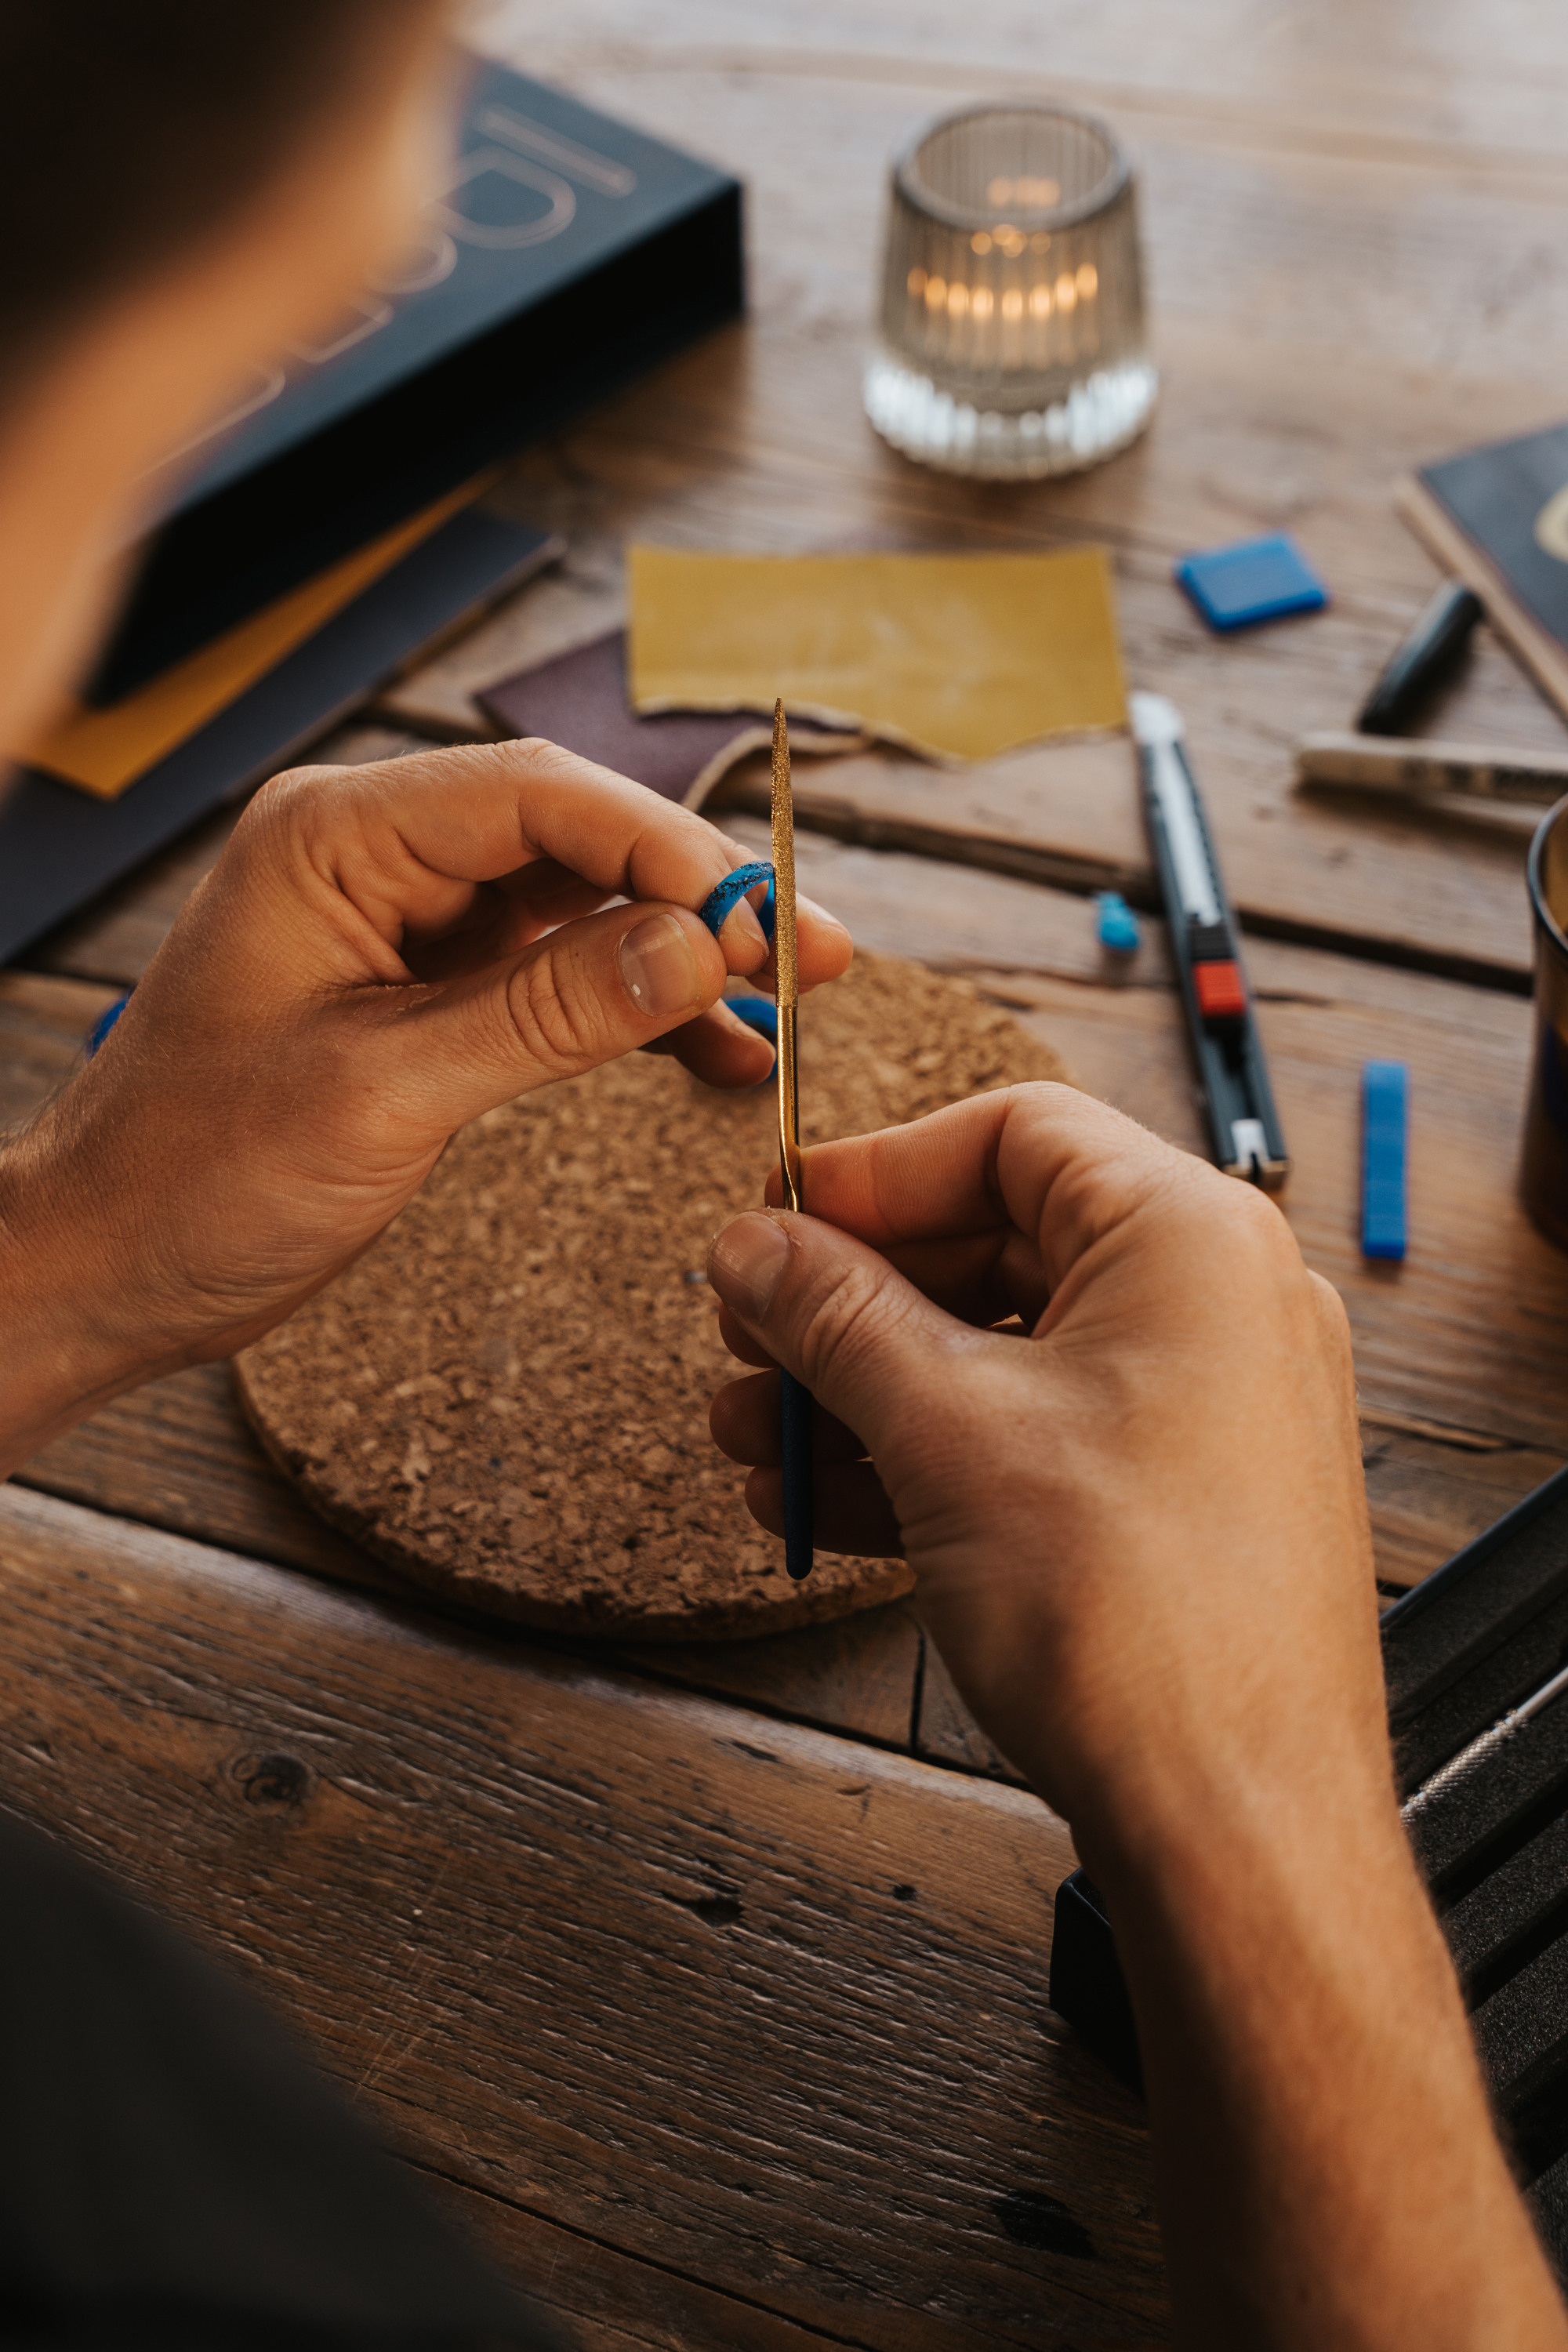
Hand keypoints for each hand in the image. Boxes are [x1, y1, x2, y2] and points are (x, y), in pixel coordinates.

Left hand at [0, 737, 848, 1466]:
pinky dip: (634, 1008)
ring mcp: (404, 918)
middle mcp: (374, 854)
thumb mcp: (382, 1092)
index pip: (535, 796)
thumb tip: (697, 951)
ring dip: (681, 953)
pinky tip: (713, 1050)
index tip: (758, 913)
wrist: (111, 1265)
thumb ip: (546, 1014)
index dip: (665, 844)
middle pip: (575, 837)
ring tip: (787, 1002)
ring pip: (580, 903)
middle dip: (696, 894)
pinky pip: (557, 972)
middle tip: (809, 951)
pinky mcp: (427, 986)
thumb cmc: (192, 1176)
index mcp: (334, 838)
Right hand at [706, 1082, 1384, 1856]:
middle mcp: (1218, 1304)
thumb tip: (754, 1248)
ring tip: (756, 1441)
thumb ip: (834, 1316)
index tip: (774, 1224)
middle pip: (997, 1243)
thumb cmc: (1142, 1623)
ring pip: (1003, 1351)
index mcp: (1191, 1239)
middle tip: (750, 1340)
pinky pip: (1034, 1435)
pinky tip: (823, 1500)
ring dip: (867, 1390)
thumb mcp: (943, 1430)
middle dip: (850, 1301)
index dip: (872, 1173)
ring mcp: (1207, 1405)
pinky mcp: (1181, 1496)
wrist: (1237, 1827)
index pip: (1010, 1135)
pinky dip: (929, 1455)